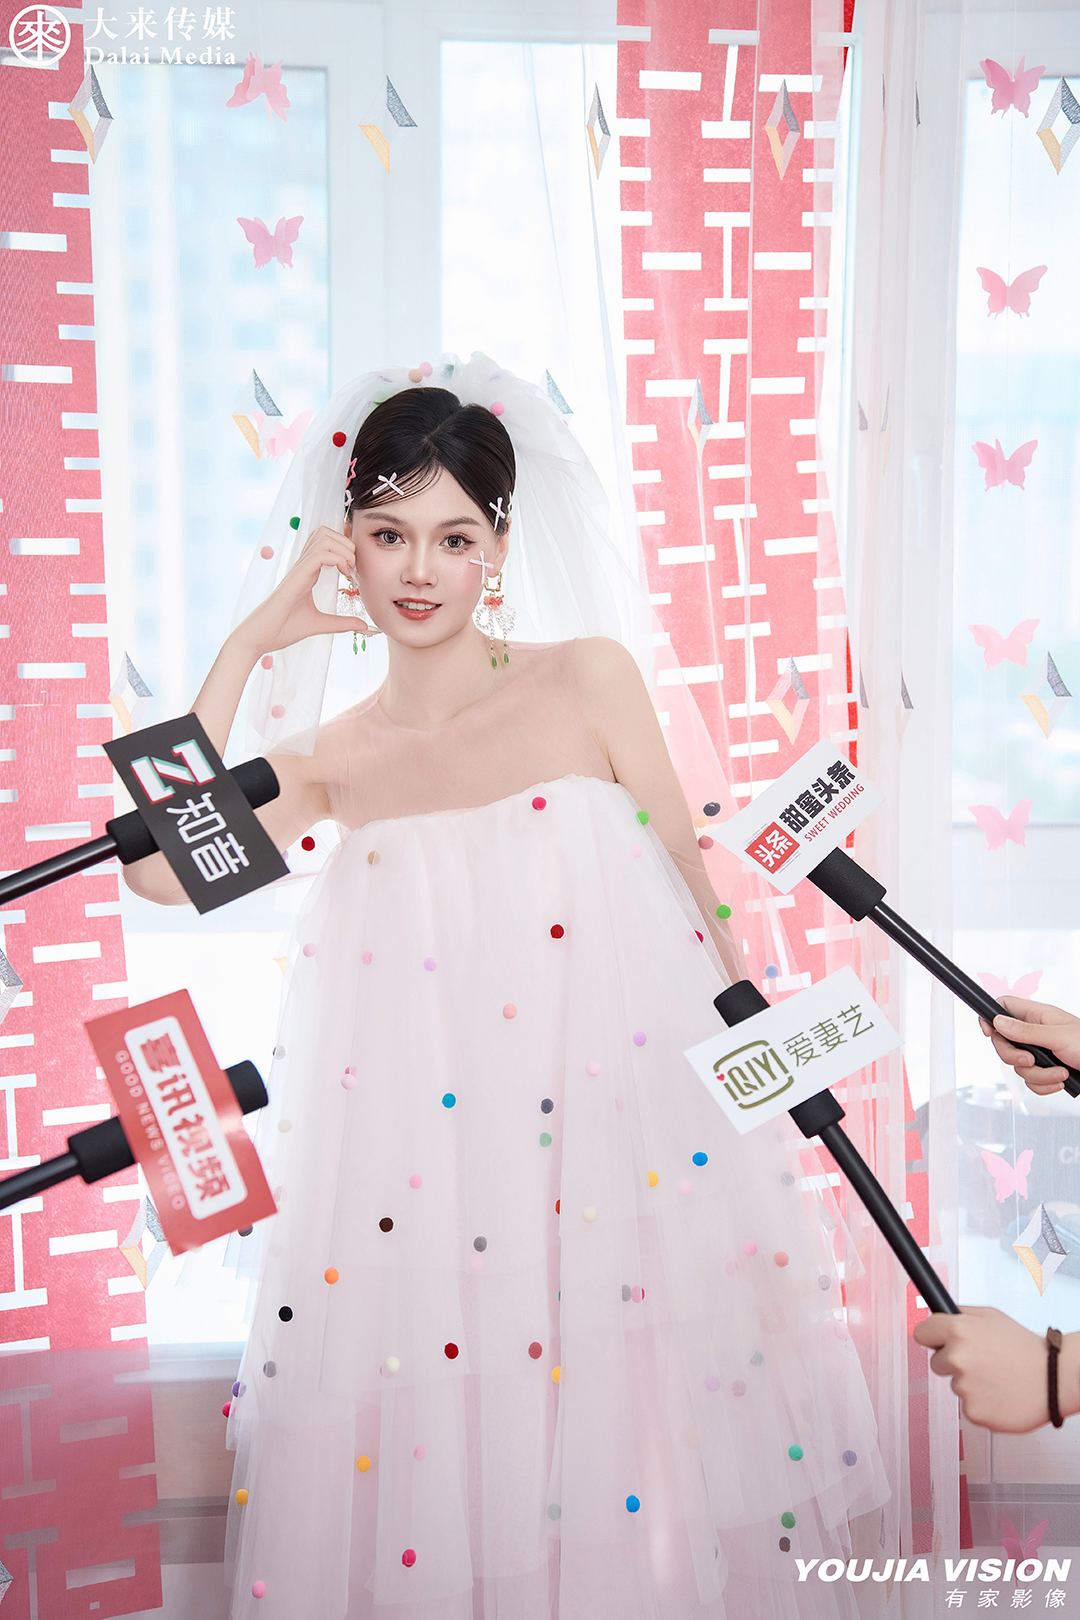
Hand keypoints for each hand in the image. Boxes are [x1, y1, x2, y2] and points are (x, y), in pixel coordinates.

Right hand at [235, 525, 379, 655]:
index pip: (326, 543)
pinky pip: (319, 554)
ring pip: (323, 537)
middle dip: (346, 543)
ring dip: (343, 548)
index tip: (355, 571)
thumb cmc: (282, 629)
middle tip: (354, 567)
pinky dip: (337, 558)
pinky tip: (343, 574)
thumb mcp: (319, 624)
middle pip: (325, 532)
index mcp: (307, 572)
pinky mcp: (296, 577)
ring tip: (349, 569)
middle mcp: (302, 566)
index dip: (345, 548)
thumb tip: (364, 625)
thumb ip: (341, 623)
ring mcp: (298, 569)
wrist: (260, 637)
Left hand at [913, 1307, 1065, 1432]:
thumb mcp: (992, 1316)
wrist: (1054, 1379)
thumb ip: (962, 1314)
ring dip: (971, 1384)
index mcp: (959, 1330)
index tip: (937, 1342)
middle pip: (936, 1363)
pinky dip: (981, 1403)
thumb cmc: (1027, 1349)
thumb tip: (940, 1316)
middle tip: (982, 1362)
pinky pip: (968, 1407)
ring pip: (955, 1386)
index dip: (932, 1338)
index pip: (921, 1333)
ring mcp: (964, 1387)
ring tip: (998, 1378)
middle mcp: (957, 1357)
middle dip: (953, 1363)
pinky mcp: (973, 1412)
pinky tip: (1000, 1395)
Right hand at [978, 996, 1079, 1094]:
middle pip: (1004, 1042)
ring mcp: (1039, 1053)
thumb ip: (1026, 1030)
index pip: (1003, 1007)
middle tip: (1031, 1060)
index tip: (989, 1032)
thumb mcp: (1058, 1036)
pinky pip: (1030, 1082)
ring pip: (1018, 1067)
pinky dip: (1044, 1085)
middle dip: (1015, 1057)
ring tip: (1060, 1073)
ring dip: (1039, 1075)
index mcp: (1037, 1016)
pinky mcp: (1045, 1071)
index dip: (991, 1017)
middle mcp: (1035, 1033)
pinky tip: (1061, 1081)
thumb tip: (998, 1021)